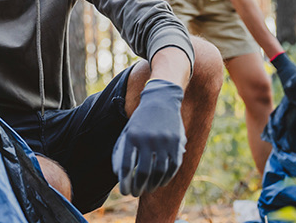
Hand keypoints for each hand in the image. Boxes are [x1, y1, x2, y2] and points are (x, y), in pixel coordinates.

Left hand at [112, 79, 186, 196]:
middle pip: (143, 172)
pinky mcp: (177, 142)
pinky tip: (160, 183)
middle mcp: (148, 139)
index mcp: (132, 136)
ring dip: (152, 185)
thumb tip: (118, 174)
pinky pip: (172, 166)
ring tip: (147, 189)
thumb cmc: (140, 120)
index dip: (125, 182)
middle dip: (138, 187)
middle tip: (135, 193)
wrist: (161, 100)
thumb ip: (121, 151)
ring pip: (159, 172)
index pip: (126, 166)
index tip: (124, 192)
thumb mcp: (127, 131)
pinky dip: (166, 178)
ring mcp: (164, 141)